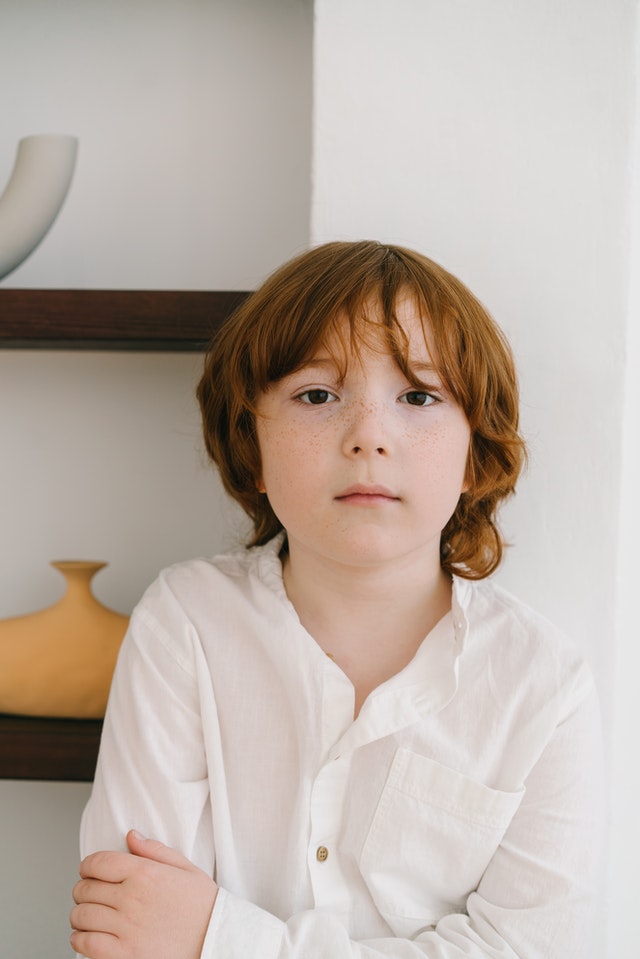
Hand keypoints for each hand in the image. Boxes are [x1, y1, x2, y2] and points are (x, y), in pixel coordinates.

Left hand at [70, 830, 217, 958]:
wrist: (215, 940)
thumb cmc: (203, 905)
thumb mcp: (185, 868)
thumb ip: (154, 850)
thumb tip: (131, 835)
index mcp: (145, 873)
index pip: (97, 862)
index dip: (87, 865)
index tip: (88, 870)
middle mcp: (132, 898)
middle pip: (86, 888)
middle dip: (83, 888)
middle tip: (89, 893)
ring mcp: (126, 927)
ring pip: (82, 916)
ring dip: (79, 914)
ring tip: (88, 914)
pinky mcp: (124, 954)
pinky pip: (86, 944)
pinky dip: (79, 939)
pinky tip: (85, 935)